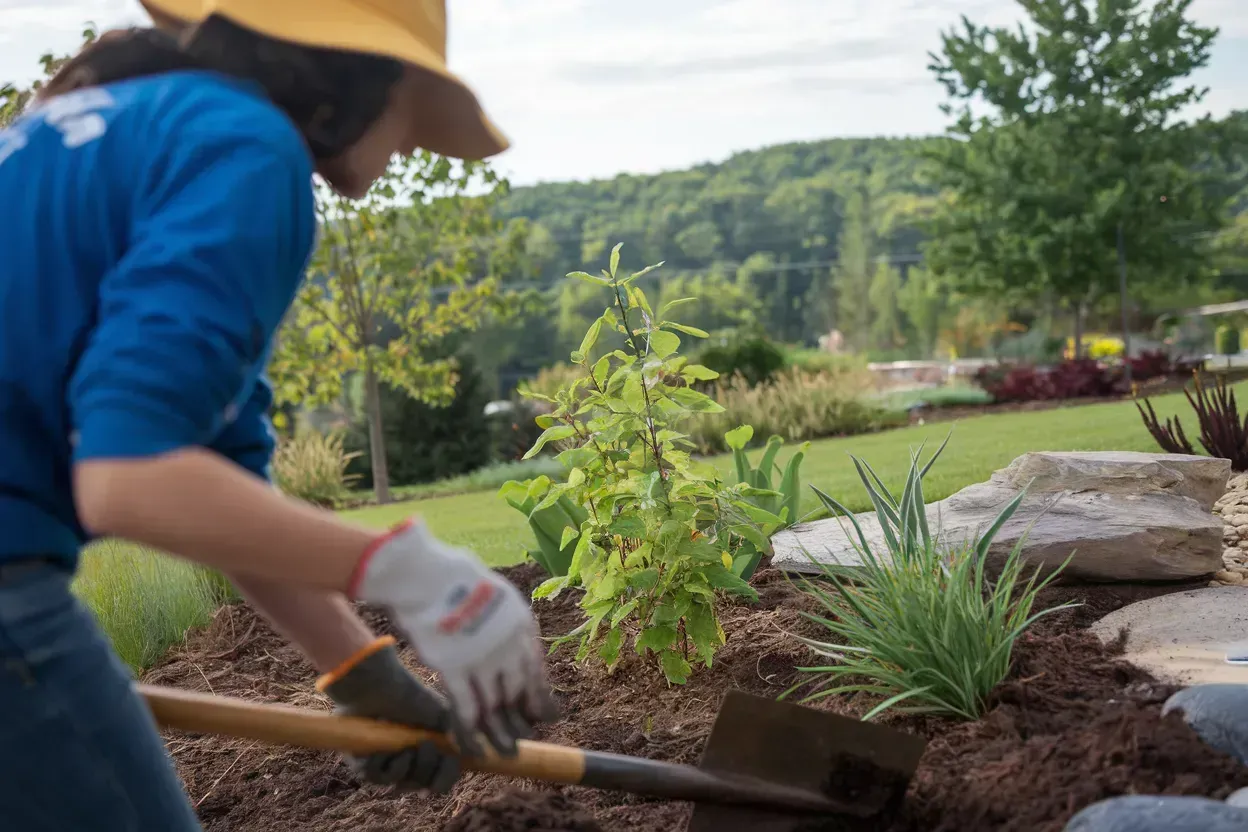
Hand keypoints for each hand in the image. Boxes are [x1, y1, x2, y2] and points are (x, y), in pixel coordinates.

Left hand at [318, 638, 458, 792]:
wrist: (382, 686)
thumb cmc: (413, 697)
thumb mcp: (445, 717)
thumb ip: (464, 737)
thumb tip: (482, 755)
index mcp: (428, 752)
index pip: (441, 780)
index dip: (446, 777)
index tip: (451, 762)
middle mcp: (408, 761)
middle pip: (423, 785)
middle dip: (429, 768)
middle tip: (427, 745)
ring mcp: (385, 762)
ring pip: (400, 784)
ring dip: (408, 768)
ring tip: (408, 746)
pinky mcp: (362, 761)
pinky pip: (376, 778)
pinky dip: (386, 766)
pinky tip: (389, 749)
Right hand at [350, 519, 558, 757]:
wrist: (426, 572)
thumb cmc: (455, 579)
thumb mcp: (494, 596)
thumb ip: (505, 624)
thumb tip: (514, 651)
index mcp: (521, 623)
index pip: (536, 668)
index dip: (538, 696)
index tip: (541, 717)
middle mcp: (508, 643)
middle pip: (518, 689)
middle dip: (519, 718)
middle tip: (520, 740)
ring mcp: (482, 656)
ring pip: (494, 704)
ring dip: (499, 732)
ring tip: (504, 754)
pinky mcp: (453, 667)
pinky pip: (465, 707)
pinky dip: (468, 730)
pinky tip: (472, 746)